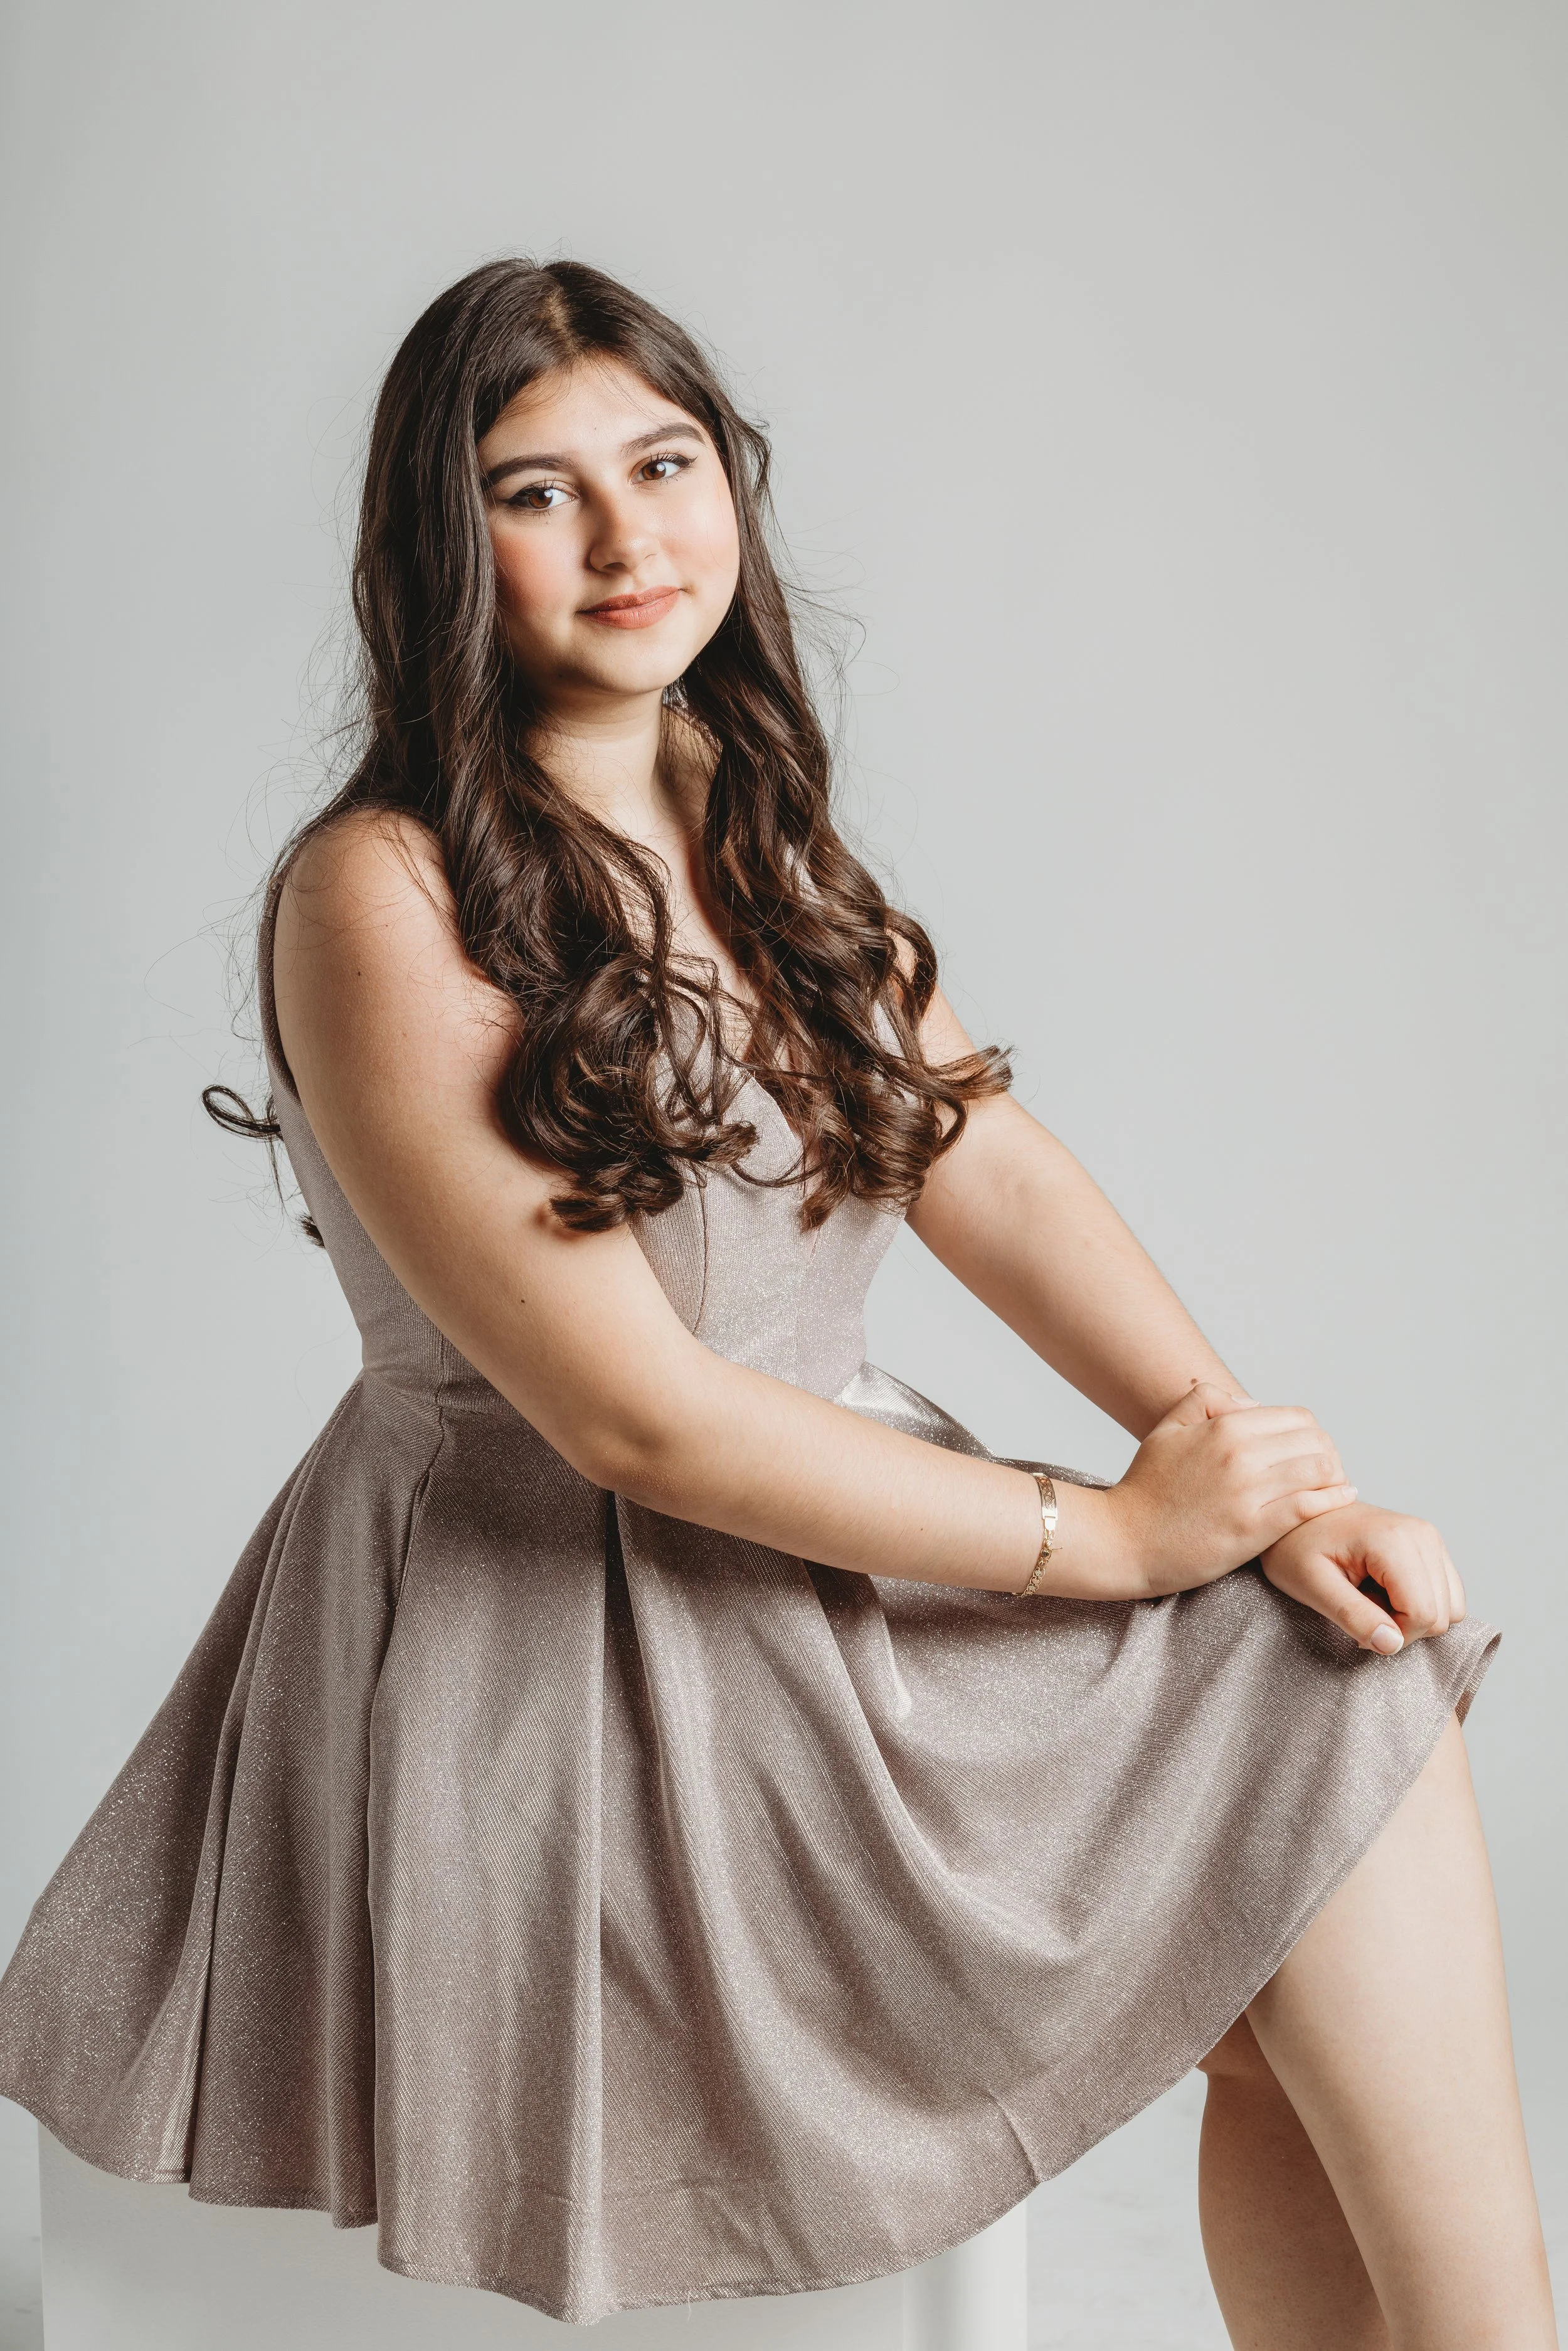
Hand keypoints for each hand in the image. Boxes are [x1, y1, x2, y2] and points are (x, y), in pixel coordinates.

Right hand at [1107, 1382, 1356, 1596]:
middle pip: (1315, 1441)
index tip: (1309, 1450)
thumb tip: (1252, 1405)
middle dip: (1328, 1452)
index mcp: (1224, 1427)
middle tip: (1327, 1469)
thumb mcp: (1167, 1430)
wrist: (1122, 1540)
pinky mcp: (1253, 1530)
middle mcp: (1240, 1454)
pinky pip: (1309, 1505)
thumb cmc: (1145, 1488)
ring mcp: (1248, 1493)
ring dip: (1334, 1475)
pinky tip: (1340, 1497)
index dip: (1311, 1432)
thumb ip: (1206, 1401)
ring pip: (1320, 1470)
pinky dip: (1333, 1498)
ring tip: (1334, 1485)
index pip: (1296, 1418)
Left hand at [1260, 1502, 1466, 1653]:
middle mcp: (1422, 1534)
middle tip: (1360, 1609)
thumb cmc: (1295, 1548)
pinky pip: (1447, 1594)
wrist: (1295, 1515)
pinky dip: (1419, 1603)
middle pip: (1440, 1615)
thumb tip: (1392, 1644)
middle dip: (1402, 1627)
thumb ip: (1353, 1616)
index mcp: (1394, 1540)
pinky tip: (1383, 1590)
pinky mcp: (1431, 1545)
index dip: (1391, 1635)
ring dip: (1411, 1616)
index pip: (1422, 1614)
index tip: (1356, 1626)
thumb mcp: (1312, 1586)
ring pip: (1449, 1608)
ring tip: (1370, 1597)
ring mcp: (1430, 1537)